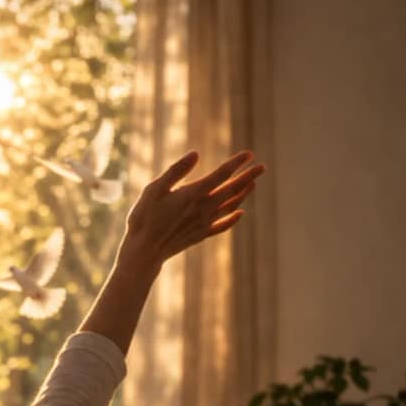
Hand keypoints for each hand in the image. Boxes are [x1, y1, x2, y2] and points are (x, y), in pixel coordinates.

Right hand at [117, 150, 264, 270]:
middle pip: (232, 189)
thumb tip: (196, 154)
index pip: (221, 174)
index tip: (250, 154)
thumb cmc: (144, 218)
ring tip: (253, 184)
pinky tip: (240, 213)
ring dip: (243, 194)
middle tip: (262, 167)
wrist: (144, 251)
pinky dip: (234, 218)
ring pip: (231, 206)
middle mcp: (204, 208)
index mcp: (193, 194)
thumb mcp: (154, 189)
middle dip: (248, 176)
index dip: (236, 163)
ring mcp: (204, 223)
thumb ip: (176, 171)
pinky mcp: (200, 235)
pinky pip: (223, 226)